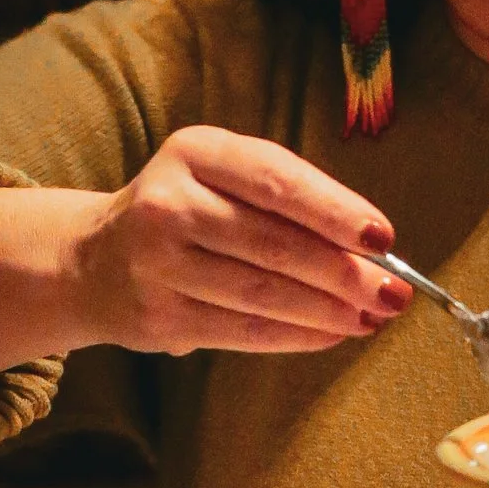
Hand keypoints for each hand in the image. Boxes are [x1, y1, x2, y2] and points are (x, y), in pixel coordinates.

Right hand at [71, 129, 409, 357]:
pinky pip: (242, 331)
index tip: (383, 238)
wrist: (94, 259)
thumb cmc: (188, 211)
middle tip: (394, 292)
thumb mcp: (223, 177)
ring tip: (372, 317)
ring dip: (328, 311)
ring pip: (262, 293)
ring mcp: (157, 263)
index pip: (276, 180)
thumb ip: (289, 201)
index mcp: (195, 152)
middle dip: (344, 273)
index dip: (335, 211)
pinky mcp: (158, 317)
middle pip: (274, 243)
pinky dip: (297, 336)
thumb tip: (374, 248)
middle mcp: (168, 203)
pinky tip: (333, 334)